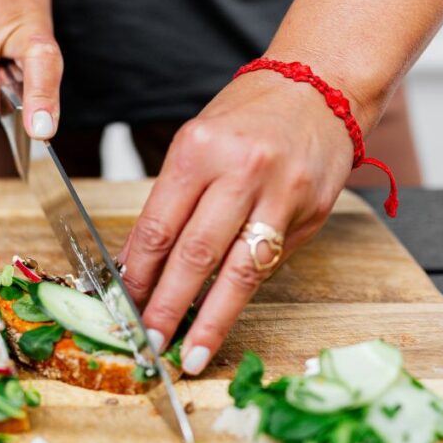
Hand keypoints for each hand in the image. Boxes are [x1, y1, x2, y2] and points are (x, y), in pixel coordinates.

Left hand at [121, 69, 356, 374]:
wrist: (319, 88)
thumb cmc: (248, 116)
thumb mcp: (196, 144)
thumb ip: (172, 203)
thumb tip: (142, 264)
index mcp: (200, 150)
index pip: (159, 226)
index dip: (139, 274)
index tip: (124, 305)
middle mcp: (242, 171)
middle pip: (195, 255)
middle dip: (167, 306)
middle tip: (149, 342)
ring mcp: (282, 195)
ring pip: (239, 273)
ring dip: (210, 320)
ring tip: (189, 353)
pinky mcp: (311, 215)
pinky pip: (269, 264)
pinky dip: (242, 295)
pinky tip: (223, 317)